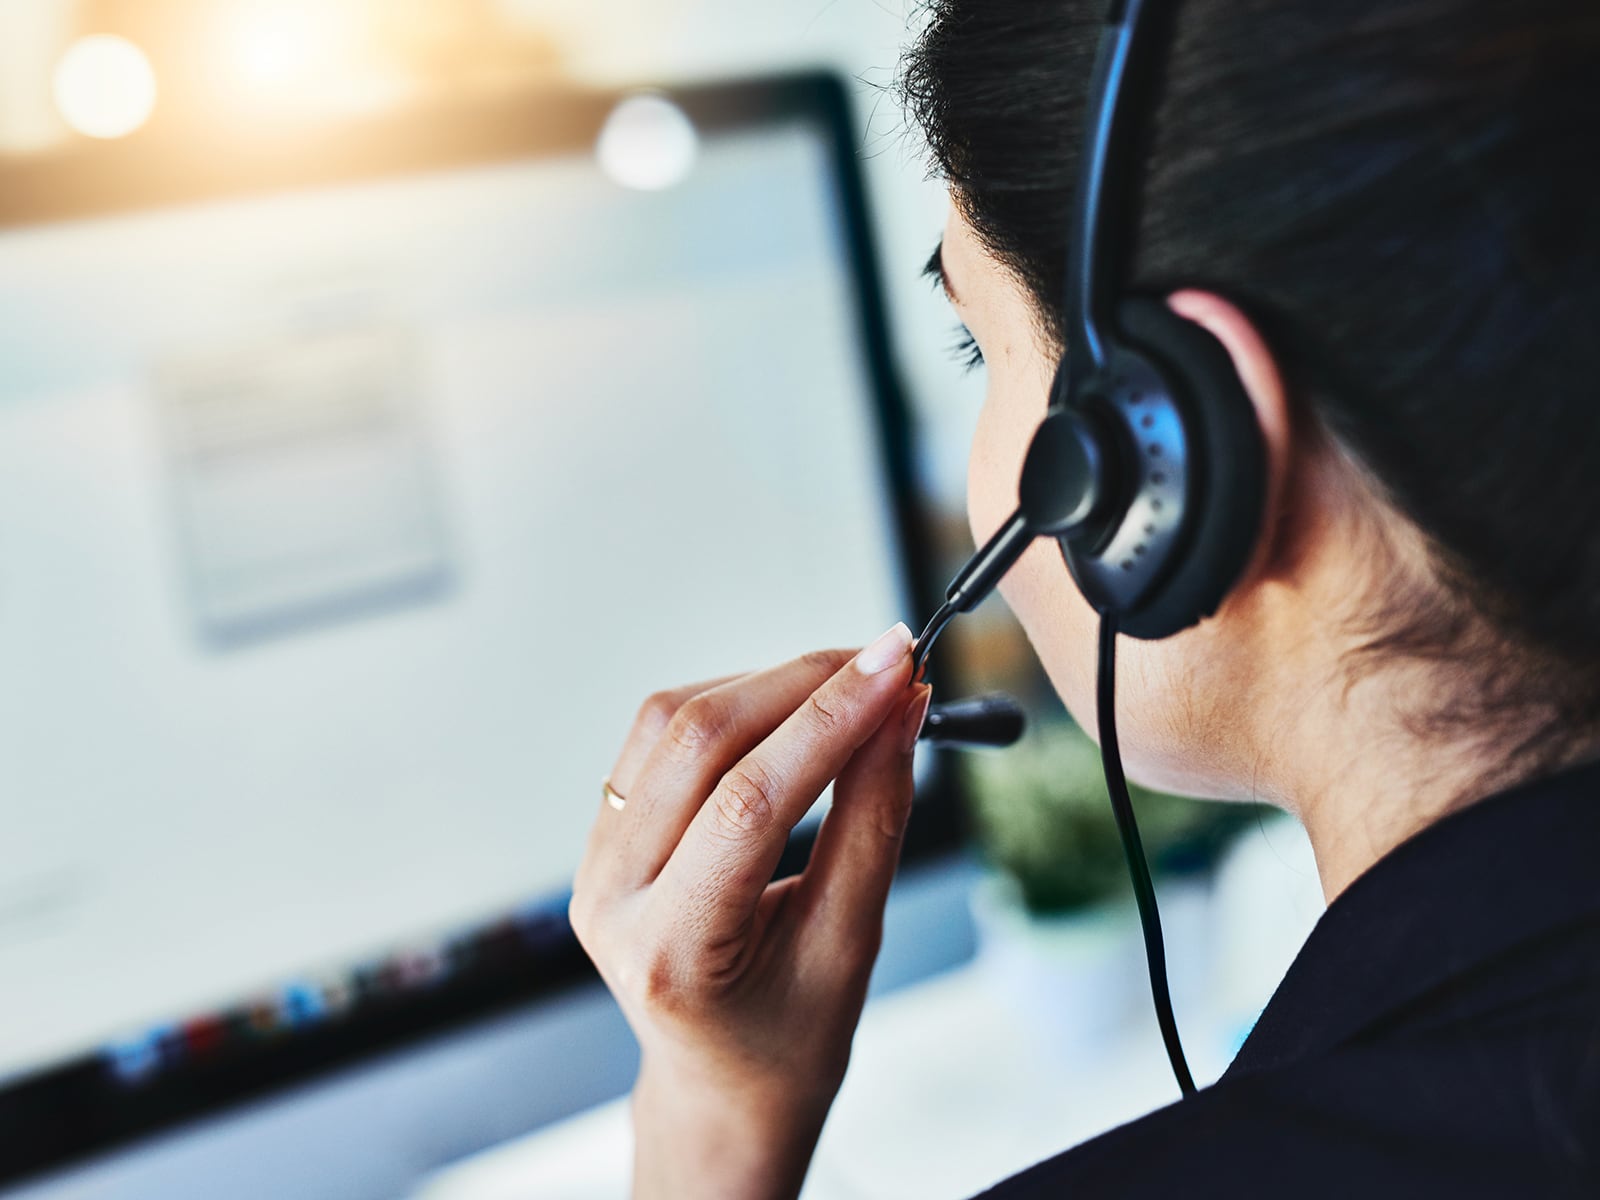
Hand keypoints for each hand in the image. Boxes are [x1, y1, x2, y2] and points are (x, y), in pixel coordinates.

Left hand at [570, 624, 931, 1199]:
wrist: (723, 1081)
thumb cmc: (791, 1036)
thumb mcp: (851, 942)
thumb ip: (874, 820)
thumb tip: (900, 710)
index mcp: (669, 952)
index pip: (749, 803)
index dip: (831, 720)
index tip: (899, 665)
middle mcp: (610, 898)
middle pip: (700, 742)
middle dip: (804, 684)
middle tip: (890, 661)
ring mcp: (594, 862)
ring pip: (672, 722)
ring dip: (768, 684)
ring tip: (850, 684)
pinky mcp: (603, 833)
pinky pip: (659, 736)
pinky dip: (733, 704)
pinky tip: (791, 710)